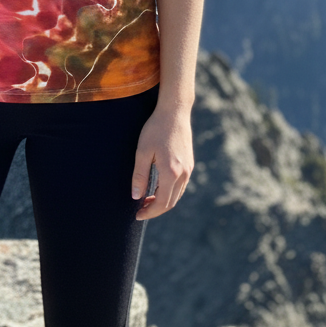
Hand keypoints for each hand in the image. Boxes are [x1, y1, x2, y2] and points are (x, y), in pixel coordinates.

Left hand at [131, 104, 193, 220]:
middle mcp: (183, 174)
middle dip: (155, 209)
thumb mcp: (142, 151)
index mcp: (171, 173)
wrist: (174, 112)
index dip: (149, 212)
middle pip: (171, 202)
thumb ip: (139, 176)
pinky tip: (158, 188)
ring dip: (163, 202)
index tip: (137, 214)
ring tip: (147, 200)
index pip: (162, 203)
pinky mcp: (190, 164)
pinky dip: (170, 193)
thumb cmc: (155, 129)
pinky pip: (181, 186)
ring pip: (177, 195)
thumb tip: (136, 197)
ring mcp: (188, 170)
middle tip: (140, 210)